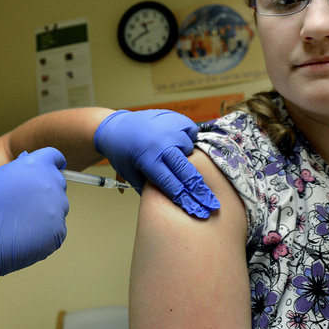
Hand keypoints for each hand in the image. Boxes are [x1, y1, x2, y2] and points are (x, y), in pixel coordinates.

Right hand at [0, 147, 68, 287]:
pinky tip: (23, 234)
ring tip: (20, 222)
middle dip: (45, 191)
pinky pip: (56, 230)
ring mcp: (56, 210)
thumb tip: (31, 172)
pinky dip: (44, 233)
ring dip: (44, 213)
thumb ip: (20, 171)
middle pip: (57, 184)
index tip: (48, 171)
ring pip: (58, 209)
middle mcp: (50, 184)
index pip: (54, 158)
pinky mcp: (57, 233)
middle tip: (24, 204)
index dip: (50, 164)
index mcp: (35, 165)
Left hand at [94, 109, 219, 218]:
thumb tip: (168, 205)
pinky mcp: (175, 118)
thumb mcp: (131, 174)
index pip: (172, 184)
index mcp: (148, 160)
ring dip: (188, 158)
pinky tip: (180, 144)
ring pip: (190, 150)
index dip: (186, 199)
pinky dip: (188, 139)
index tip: (198, 210)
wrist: (116, 127)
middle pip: (186, 171)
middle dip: (200, 190)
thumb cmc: (123, 154)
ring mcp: (170, 129)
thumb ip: (149, 189)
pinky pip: (191, 132)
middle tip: (212, 203)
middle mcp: (161, 144)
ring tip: (179, 161)